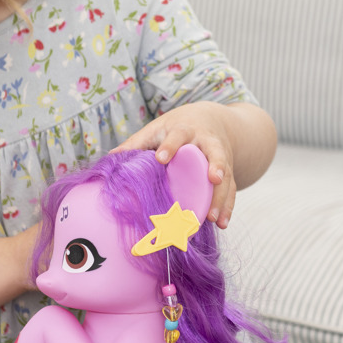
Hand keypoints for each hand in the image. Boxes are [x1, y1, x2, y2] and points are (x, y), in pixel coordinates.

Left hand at [111, 102, 255, 227]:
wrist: (211, 120)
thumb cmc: (177, 127)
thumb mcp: (157, 129)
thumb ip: (137, 143)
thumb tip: (111, 158)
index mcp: (186, 129)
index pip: (179, 135)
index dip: (170, 146)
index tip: (161, 158)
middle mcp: (207, 142)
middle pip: (215, 154)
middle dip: (216, 167)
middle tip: (213, 180)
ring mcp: (221, 157)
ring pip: (226, 176)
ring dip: (222, 197)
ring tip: (213, 218)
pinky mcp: (229, 170)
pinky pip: (231, 188)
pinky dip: (228, 205)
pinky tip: (222, 222)